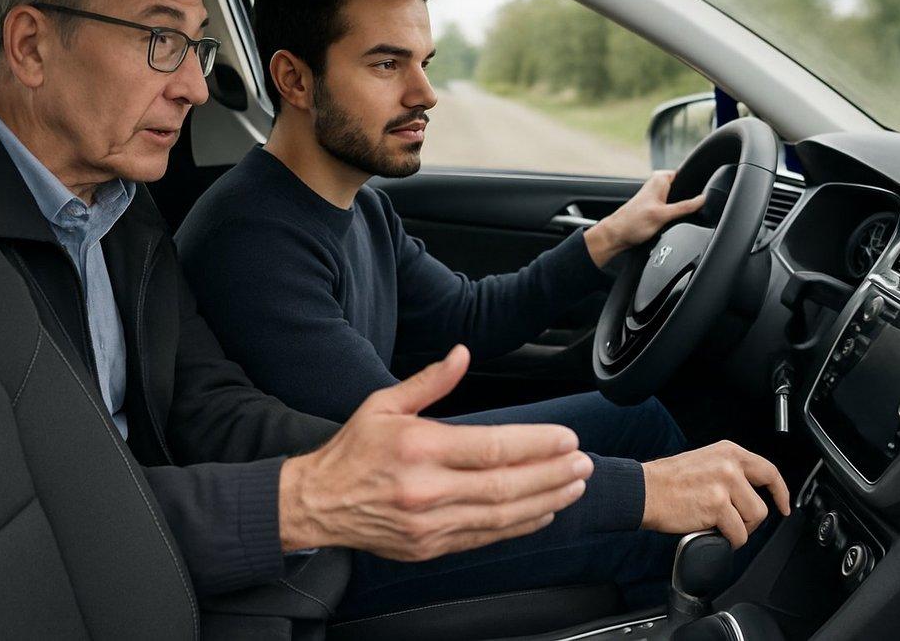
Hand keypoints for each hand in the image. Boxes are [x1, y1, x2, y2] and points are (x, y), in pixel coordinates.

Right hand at [279, 345, 592, 560]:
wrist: (317, 503)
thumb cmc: (351, 451)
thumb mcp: (384, 404)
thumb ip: (430, 381)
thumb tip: (463, 353)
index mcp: (418, 447)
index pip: (492, 447)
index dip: (536, 444)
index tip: (566, 439)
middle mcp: (426, 489)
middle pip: (504, 485)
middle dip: (551, 474)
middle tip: (582, 464)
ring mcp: (429, 524)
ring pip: (501, 516)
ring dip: (545, 501)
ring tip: (573, 487)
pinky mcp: (430, 547)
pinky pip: (485, 537)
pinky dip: (518, 526)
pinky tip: (541, 513)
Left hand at [584, 170, 705, 267]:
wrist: (616, 236)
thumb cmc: (632, 223)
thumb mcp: (663, 215)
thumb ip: (685, 207)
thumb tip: (703, 199)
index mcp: (660, 179)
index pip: (686, 175)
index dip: (696, 184)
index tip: (703, 194)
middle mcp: (658, 185)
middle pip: (684, 190)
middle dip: (689, 200)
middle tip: (688, 212)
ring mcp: (657, 197)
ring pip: (679, 201)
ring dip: (681, 209)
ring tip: (676, 219)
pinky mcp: (657, 209)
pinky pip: (672, 209)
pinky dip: (675, 215)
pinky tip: (673, 223)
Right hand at [640, 441, 790, 548]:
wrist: (644, 491)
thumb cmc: (668, 481)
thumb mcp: (704, 461)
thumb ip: (729, 471)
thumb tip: (750, 492)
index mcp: (728, 451)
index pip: (768, 471)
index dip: (780, 492)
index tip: (784, 505)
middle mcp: (729, 465)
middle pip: (762, 503)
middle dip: (751, 520)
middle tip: (738, 524)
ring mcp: (724, 484)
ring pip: (753, 520)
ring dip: (738, 529)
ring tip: (718, 526)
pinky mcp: (717, 505)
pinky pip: (738, 534)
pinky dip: (728, 540)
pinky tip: (712, 533)